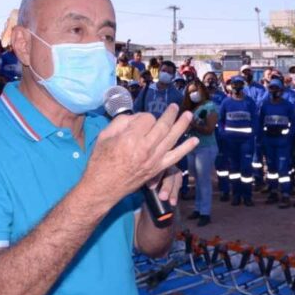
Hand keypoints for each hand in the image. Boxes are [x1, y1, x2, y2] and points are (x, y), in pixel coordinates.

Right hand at [83, 104, 197, 203]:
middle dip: (170, 114)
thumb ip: (122, 123)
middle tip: (175, 106)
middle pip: (163, 126)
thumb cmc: (100, 161)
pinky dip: (186, 148)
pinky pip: (175, 157)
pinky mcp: (158, 168)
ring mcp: (154, 159)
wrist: (103, 187)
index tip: (139, 119)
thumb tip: (137, 118)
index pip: (147, 119)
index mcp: (131, 138)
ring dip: (182, 125)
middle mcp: (146, 148)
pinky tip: (194, 140)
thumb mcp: (104, 136)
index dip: (144, 116)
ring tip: (188, 115)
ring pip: (172, 138)